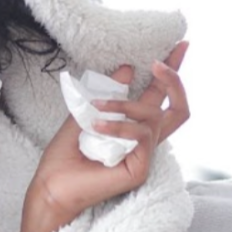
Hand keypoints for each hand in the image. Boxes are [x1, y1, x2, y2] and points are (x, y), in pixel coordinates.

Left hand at [20, 41, 189, 231]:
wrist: (50, 186)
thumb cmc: (63, 158)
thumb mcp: (83, 114)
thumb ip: (105, 93)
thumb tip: (128, 68)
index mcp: (133, 130)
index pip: (160, 98)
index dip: (172, 73)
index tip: (180, 44)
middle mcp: (144, 143)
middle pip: (179, 110)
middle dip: (174, 81)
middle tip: (157, 64)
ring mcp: (145, 157)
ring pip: (154, 118)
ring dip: (125, 106)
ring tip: (96, 110)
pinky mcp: (140, 169)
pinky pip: (141, 137)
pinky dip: (119, 126)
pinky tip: (97, 127)